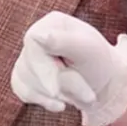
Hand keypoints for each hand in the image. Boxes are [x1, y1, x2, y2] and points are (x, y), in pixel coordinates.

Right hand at [11, 11, 126, 125]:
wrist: (103, 83)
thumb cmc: (99, 63)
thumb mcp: (88, 51)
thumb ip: (63, 41)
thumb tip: (35, 35)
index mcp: (53, 22)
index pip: (34, 43)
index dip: (44, 69)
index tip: (56, 91)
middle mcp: (36, 35)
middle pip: (30, 66)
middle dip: (60, 85)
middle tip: (89, 95)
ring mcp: (27, 55)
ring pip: (26, 81)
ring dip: (56, 95)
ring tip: (82, 93)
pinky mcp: (23, 75)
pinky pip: (24, 92)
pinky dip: (44, 101)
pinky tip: (61, 103)